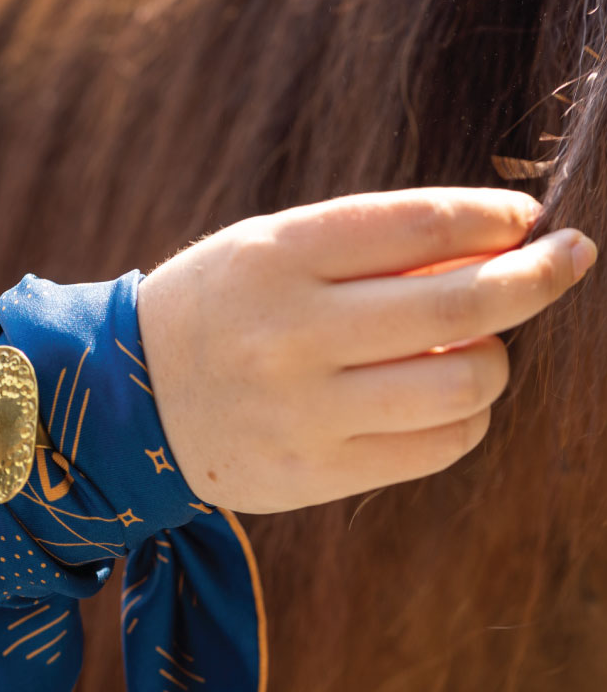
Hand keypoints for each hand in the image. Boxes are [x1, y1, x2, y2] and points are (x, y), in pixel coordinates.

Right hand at [136, 188, 597, 513]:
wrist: (129, 399)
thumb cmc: (216, 308)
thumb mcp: (266, 250)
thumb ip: (366, 246)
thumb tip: (492, 244)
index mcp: (276, 259)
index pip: (419, 225)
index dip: (493, 217)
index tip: (525, 217)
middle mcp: (291, 335)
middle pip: (459, 308)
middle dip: (537, 277)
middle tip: (568, 258)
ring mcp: (302, 413)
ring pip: (461, 388)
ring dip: (496, 359)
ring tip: (478, 347)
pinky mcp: (312, 475)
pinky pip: (433, 448)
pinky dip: (465, 418)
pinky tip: (446, 399)